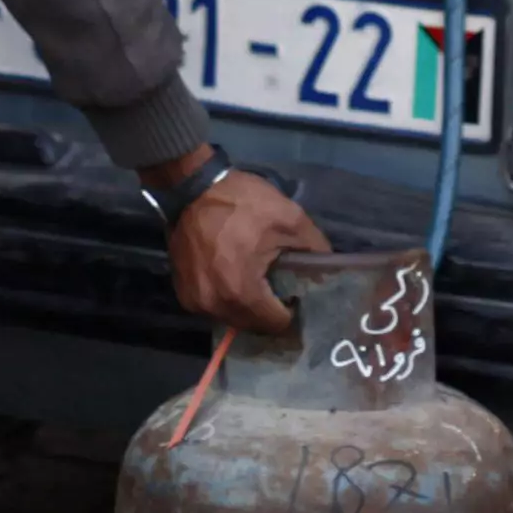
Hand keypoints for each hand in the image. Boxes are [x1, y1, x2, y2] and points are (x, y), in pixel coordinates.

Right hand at [161, 167, 324, 336]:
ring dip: (246, 307)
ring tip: (256, 282)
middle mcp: (215, 306)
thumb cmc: (242, 203)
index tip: (295, 294)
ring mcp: (195, 301)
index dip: (291, 311)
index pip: (276, 324)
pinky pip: (213, 307)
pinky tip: (233, 277)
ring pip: (232, 318)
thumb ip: (316, 249)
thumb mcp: (290, 219)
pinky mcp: (183, 292)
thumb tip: (329, 271)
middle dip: (268, 311)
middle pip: (253, 325)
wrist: (194, 187)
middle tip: (278, 288)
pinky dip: (226, 299)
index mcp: (242, 293)